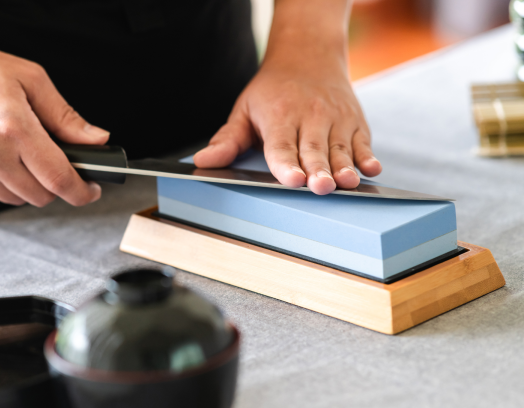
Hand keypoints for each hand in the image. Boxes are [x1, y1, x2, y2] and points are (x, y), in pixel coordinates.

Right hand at [0, 39, 107, 205]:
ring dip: (26, 183)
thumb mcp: (29, 79)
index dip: (82, 191)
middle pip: (41, 196)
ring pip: (16, 199)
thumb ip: (65, 116)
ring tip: (15, 151)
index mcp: (14, 129)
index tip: (90, 190)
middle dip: (54, 184)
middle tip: (52, 162)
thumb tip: (96, 140)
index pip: (60, 179)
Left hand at [194, 49, 381, 194]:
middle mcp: (310, 116)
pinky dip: (368, 155)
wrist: (309, 54)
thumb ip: (227, 139)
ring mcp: (336, 119)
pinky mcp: (356, 122)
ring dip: (344, 167)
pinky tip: (371, 170)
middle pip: (314, 150)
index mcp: (279, 116)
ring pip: (340, 148)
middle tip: (321, 187)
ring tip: (347, 183)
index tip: (292, 179)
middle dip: (318, 170)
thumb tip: (204, 161)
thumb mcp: (244, 109)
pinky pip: (363, 142)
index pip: (281, 146)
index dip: (286, 164)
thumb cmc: (273, 91)